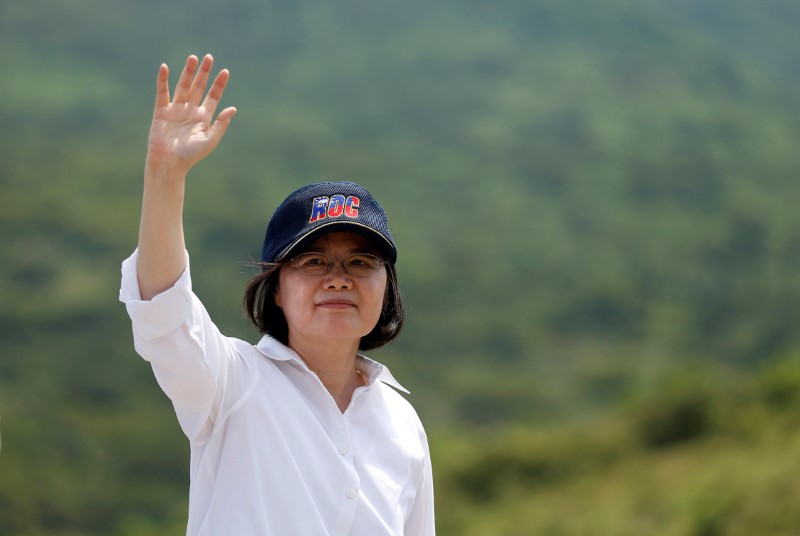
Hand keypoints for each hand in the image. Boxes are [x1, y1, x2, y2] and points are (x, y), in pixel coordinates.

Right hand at [146, 54, 236, 175]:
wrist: (169, 163)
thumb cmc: (191, 155)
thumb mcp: (210, 140)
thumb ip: (221, 124)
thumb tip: (233, 108)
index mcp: (204, 117)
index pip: (213, 96)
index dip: (219, 84)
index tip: (225, 71)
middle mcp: (190, 111)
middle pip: (199, 87)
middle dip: (204, 73)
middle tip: (209, 57)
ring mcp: (176, 110)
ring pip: (183, 86)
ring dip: (188, 72)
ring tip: (193, 58)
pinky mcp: (161, 111)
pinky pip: (162, 93)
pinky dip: (163, 80)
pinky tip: (165, 68)